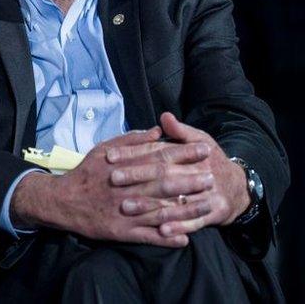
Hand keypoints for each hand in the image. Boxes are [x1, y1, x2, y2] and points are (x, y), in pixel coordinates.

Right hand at [13, 127, 205, 246]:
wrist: (63, 200)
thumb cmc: (87, 172)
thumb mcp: (104, 149)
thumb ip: (131, 140)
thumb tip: (157, 131)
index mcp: (122, 167)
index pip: (157, 158)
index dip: (182, 153)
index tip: (203, 149)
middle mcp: (125, 188)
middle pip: (162, 183)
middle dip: (189, 179)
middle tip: (212, 176)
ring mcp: (124, 212)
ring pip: (159, 211)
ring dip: (185, 210)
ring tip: (207, 206)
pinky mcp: (120, 231)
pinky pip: (146, 236)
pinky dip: (165, 238)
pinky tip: (184, 238)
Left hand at [107, 112, 250, 236]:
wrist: (237, 188)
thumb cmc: (210, 162)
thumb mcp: (199, 141)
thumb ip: (180, 132)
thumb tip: (165, 116)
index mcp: (192, 154)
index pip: (158, 151)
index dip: (133, 152)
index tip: (110, 155)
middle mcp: (200, 173)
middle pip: (164, 174)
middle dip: (137, 176)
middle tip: (113, 179)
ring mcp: (207, 195)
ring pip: (175, 200)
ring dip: (150, 205)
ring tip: (127, 207)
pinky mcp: (213, 213)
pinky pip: (194, 222)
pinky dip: (178, 227)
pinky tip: (162, 231)